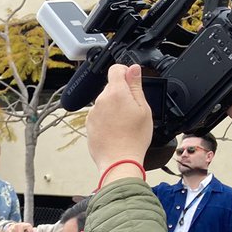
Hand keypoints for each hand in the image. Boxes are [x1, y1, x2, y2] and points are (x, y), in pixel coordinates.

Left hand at [86, 63, 152, 179]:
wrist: (119, 162)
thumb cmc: (134, 138)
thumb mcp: (143, 108)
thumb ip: (136, 86)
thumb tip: (133, 69)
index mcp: (115, 93)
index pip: (115, 69)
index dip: (125, 72)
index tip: (131, 82)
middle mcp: (100, 100)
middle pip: (111, 87)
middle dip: (121, 93)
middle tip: (132, 110)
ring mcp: (92, 113)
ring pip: (104, 102)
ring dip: (113, 107)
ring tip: (124, 123)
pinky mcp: (89, 125)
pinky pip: (99, 115)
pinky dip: (106, 119)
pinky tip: (115, 130)